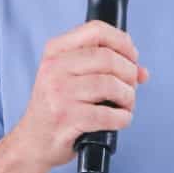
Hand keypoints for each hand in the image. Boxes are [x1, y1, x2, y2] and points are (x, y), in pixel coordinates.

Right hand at [11, 21, 149, 171]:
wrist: (32, 142)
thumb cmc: (56, 107)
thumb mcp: (70, 78)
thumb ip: (104, 68)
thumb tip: (142, 71)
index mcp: (55, 51)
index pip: (96, 30)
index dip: (122, 41)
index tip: (132, 56)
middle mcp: (54, 68)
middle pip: (108, 57)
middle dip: (129, 72)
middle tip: (131, 86)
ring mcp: (59, 93)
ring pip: (110, 85)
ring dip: (128, 96)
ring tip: (126, 104)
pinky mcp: (67, 118)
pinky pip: (107, 114)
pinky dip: (122, 117)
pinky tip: (120, 119)